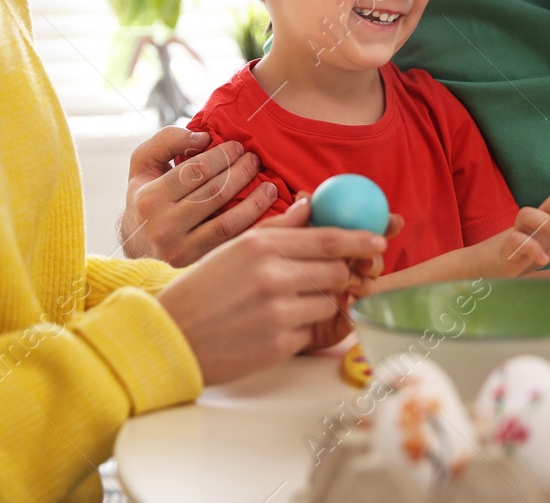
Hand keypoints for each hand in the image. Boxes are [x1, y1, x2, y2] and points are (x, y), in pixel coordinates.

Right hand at [119, 127, 276, 264]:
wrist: (135, 249)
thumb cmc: (145, 200)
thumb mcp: (143, 166)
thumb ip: (166, 141)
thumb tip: (202, 138)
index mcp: (148, 199)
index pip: (195, 171)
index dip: (222, 155)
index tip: (238, 146)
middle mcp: (162, 227)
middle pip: (214, 193)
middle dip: (241, 172)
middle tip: (255, 160)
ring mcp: (180, 251)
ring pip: (227, 221)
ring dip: (255, 201)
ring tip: (269, 186)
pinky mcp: (196, 265)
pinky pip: (231, 244)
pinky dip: (253, 227)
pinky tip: (267, 214)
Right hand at [154, 199, 386, 384]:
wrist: (170, 336)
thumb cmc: (203, 290)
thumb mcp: (234, 248)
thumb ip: (277, 228)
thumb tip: (310, 205)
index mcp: (260, 245)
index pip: (326, 239)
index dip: (359, 240)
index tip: (379, 240)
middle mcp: (271, 276)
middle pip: (335, 270)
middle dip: (341, 274)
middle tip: (337, 276)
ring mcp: (277, 312)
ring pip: (329, 302)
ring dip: (321, 303)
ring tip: (290, 304)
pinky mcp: (279, 344)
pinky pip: (312, 330)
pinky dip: (304, 327)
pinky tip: (276, 325)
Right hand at [489, 196, 549, 275]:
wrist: (491, 266)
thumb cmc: (525, 252)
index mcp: (544, 219)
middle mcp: (531, 221)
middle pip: (549, 204)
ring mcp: (516, 232)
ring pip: (528, 214)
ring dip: (549, 224)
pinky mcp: (505, 248)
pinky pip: (515, 241)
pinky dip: (531, 248)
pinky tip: (544, 259)